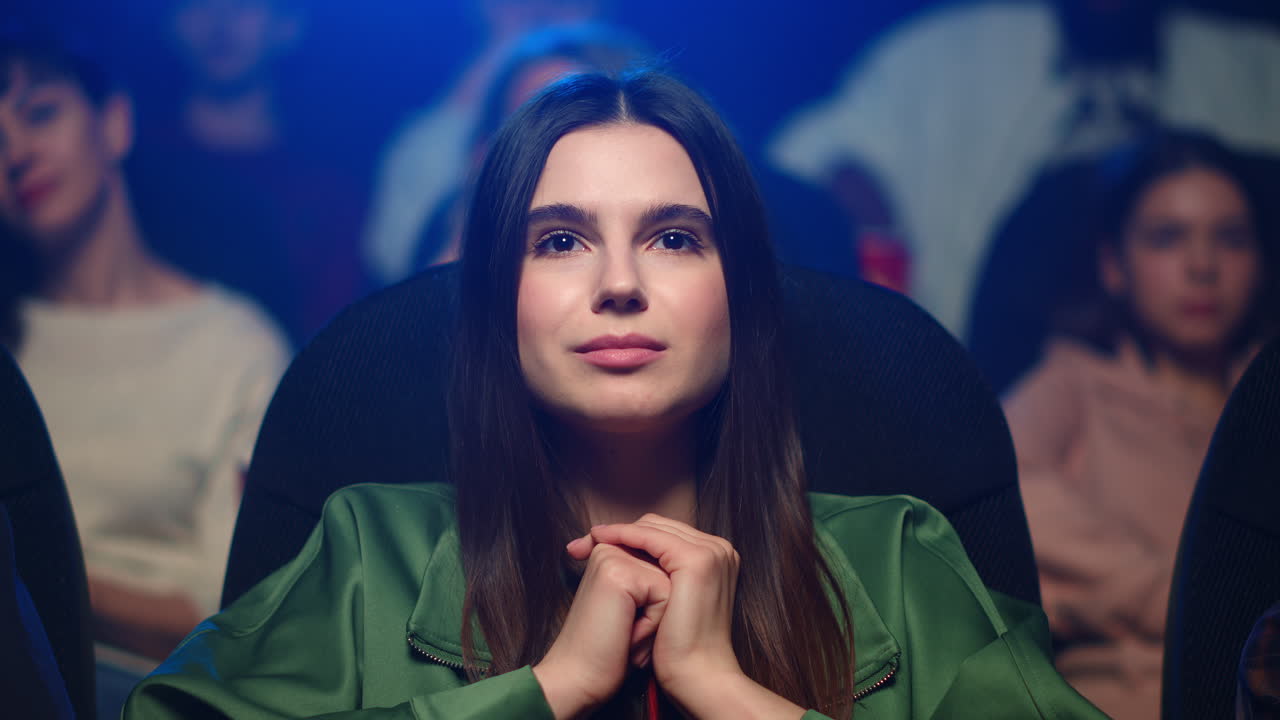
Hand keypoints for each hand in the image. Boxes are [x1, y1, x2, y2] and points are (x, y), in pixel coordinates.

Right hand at [532, 542, 669, 719]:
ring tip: (625, 632)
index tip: (619, 622)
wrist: (577, 677)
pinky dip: (652, 624)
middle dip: (657, 608)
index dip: (654, 604)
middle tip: (621, 630)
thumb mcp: (632, 607)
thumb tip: (679, 570)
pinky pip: (665, 595)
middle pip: (670, 574)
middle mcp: (609, 549)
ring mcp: (613, 558)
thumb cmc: (607, 649)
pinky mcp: (620, 575)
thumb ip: (649, 579)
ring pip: (671, 583)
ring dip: (656, 617)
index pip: (663, 567)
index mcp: (610, 551)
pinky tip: (626, 634)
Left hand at [569, 515, 745, 709]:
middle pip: (658, 526)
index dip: (627, 536)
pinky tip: (601, 541)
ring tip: (587, 543)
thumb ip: (659, 575)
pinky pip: (650, 537)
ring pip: (653, 527)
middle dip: (618, 531)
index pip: (664, 533)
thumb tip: (627, 560)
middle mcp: (719, 548)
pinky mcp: (697, 560)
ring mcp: (710, 552)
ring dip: (617, 532)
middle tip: (581, 545)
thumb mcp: (668, 601)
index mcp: (715, 556)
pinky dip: (622, 536)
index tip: (591, 545)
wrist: (695, 675)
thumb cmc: (679, 647)